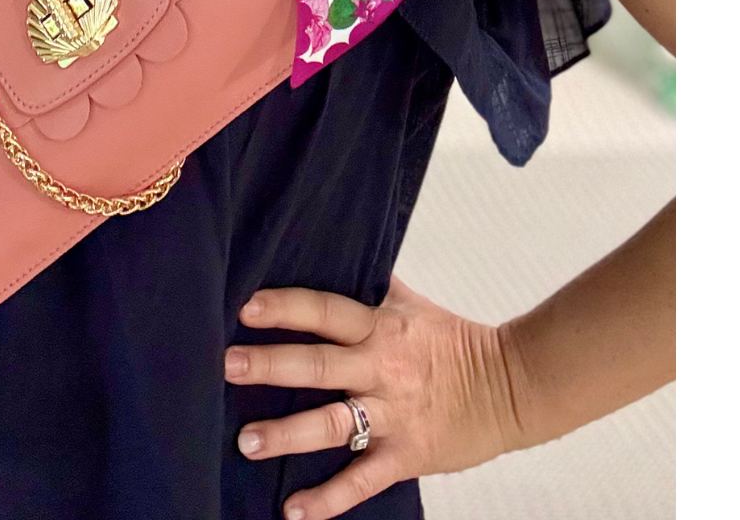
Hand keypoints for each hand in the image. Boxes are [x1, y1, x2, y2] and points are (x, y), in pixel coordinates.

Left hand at [225, 275, 520, 519]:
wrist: (512, 386)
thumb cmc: (454, 341)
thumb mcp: (411, 303)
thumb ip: (372, 283)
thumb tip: (335, 246)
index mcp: (381, 327)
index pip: (326, 311)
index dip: (286, 308)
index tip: (245, 307)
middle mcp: (382, 368)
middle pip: (319, 364)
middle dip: (271, 366)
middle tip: (227, 366)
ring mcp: (392, 415)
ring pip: (332, 424)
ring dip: (287, 434)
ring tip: (246, 442)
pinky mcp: (406, 456)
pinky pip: (362, 480)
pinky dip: (328, 499)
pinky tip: (293, 510)